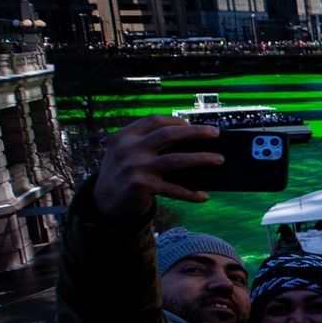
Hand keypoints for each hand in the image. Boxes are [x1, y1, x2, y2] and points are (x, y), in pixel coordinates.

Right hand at [91, 116, 220, 218]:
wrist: (102, 202)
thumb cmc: (123, 173)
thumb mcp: (126, 153)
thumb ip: (147, 145)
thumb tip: (192, 144)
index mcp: (124, 136)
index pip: (153, 121)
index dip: (175, 121)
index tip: (191, 123)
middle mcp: (128, 149)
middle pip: (168, 135)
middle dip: (195, 132)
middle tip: (215, 133)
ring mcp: (135, 167)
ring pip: (176, 160)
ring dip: (201, 159)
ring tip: (219, 159)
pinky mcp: (141, 186)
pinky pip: (173, 189)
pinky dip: (190, 193)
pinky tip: (203, 196)